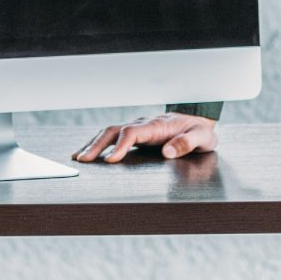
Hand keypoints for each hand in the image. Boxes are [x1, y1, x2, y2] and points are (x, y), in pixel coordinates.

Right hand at [73, 113, 217, 162]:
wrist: (200, 119)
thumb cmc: (200, 131)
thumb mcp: (201, 137)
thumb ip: (186, 143)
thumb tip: (166, 152)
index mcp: (157, 126)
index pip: (132, 133)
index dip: (120, 146)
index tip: (110, 160)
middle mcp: (144, 124)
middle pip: (114, 131)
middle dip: (97, 145)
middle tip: (82, 160)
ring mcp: (138, 128)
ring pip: (110, 132)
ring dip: (93, 144)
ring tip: (78, 157)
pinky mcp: (137, 134)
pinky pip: (114, 137)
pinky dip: (99, 143)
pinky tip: (89, 153)